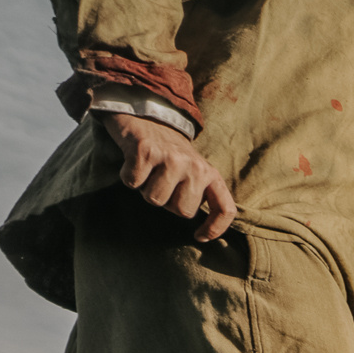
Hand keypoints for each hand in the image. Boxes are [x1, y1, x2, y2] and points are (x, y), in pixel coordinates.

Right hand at [97, 111, 236, 240]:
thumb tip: (204, 233)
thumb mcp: (193, 171)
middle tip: (163, 182)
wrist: (147, 116)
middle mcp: (195, 167)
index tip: (200, 237)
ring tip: (150, 171)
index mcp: (210, 174)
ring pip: (155, 200)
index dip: (215, 228)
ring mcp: (171, 158)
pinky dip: (128, 177)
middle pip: (181, 211)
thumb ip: (199, 193)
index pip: (225, 208)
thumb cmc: (170, 153)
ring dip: (146, 190)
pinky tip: (134, 162)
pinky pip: (133, 183)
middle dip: (168, 202)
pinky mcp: (145, 151)